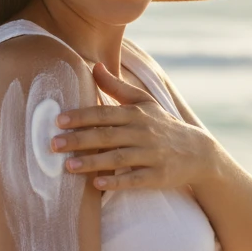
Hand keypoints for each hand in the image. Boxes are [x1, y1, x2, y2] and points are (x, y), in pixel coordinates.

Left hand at [51, 62, 217, 192]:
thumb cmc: (163, 125)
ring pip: (118, 158)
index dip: (81, 117)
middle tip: (53, 144)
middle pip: (107, 135)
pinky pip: (135, 179)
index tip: (58, 120)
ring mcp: (151, 155)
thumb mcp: (144, 103)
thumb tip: (94, 66)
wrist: (198, 153)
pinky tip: (97, 184)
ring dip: (92, 162)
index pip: (104, 114)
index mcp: (136, 114)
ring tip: (68, 166)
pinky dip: (117, 181)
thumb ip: (117, 86)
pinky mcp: (158, 176)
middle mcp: (143, 133)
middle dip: (79, 139)